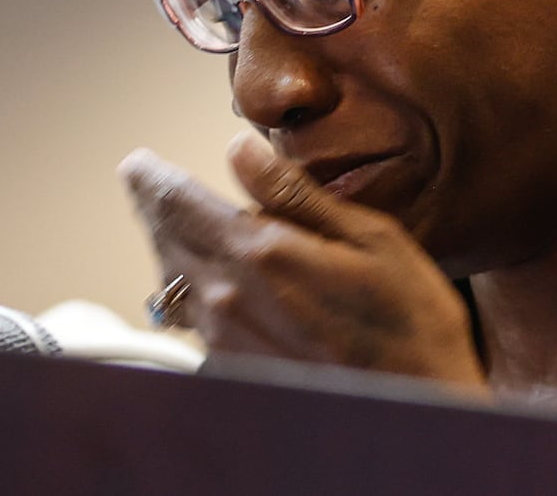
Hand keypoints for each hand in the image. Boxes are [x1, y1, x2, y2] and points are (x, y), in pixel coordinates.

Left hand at [120, 135, 488, 393]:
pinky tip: (211, 283)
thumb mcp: (368, 237)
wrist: (418, 406)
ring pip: (174, 282)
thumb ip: (295, 194)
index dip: (152, 177)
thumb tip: (241, 150)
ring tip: (173, 226)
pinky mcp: (233, 370)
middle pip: (166, 241)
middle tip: (146, 184)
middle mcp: (228, 301)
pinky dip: (192, 291)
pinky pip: (193, 321)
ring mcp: (225, 342)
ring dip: (169, 248)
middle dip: (155, 208)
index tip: (139, 163)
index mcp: (260, 254)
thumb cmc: (408, 320)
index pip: (177, 203)